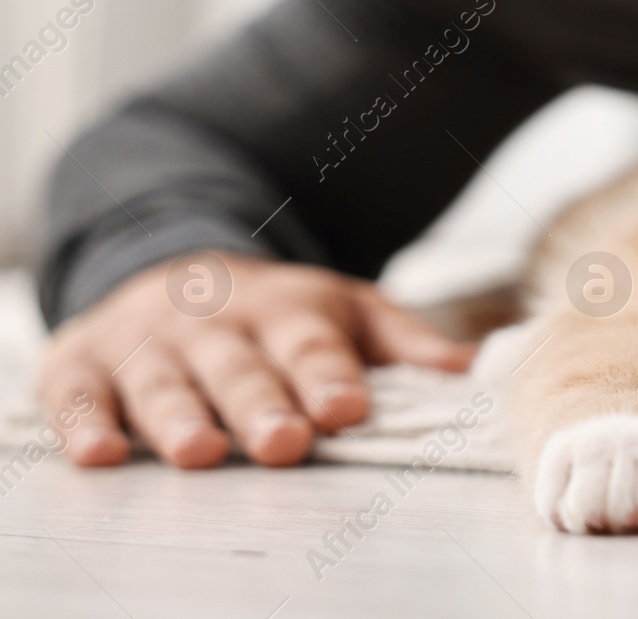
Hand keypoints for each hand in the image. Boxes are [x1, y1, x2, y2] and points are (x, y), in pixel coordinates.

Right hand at [39, 254, 475, 467]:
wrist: (175, 264)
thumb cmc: (280, 313)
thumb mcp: (349, 310)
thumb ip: (405, 342)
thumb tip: (476, 369)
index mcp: (290, 311)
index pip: (315, 346)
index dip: (331, 376)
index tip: (348, 408)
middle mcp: (219, 324)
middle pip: (244, 369)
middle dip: (263, 404)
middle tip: (284, 442)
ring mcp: (150, 343)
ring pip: (166, 383)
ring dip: (181, 418)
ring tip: (200, 452)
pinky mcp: (85, 361)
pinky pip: (80, 393)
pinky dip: (85, 422)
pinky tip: (99, 454)